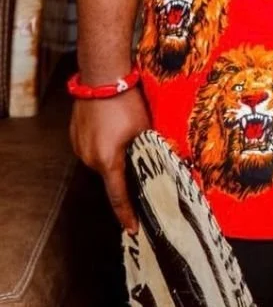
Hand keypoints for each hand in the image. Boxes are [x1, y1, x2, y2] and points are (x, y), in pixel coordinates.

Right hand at [70, 87, 150, 235]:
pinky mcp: (75, 136)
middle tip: (141, 171)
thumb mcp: (145, 129)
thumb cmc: (126, 102)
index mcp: (108, 161)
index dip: (127, 215)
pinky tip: (115, 132)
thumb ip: (150, 150)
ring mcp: (79, 147)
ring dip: (115, 159)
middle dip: (125, 177)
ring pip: (102, 162)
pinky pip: (93, 149)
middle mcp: (89, 159)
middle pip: (111, 178)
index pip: (118, 197)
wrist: (101, 76)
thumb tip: (163, 164)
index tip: (133, 229)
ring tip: (128, 142)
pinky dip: (105, 147)